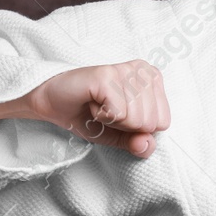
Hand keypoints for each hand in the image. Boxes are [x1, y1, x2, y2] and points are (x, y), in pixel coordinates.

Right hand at [24, 59, 170, 157]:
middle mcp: (143, 70)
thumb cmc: (87, 114)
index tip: (118, 114)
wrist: (51, 103)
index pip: (163, 122)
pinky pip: (119, 113)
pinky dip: (101, 116)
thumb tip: (148, 145)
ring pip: (136, 119)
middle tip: (106, 109)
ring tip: (99, 105)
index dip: (136, 128)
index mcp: (154, 80)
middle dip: (124, 125)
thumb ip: (138, 143)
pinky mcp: (108, 75)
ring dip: (112, 120)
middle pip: (150, 122)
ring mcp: (126, 70)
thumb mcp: (119, 136)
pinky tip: (92, 102)